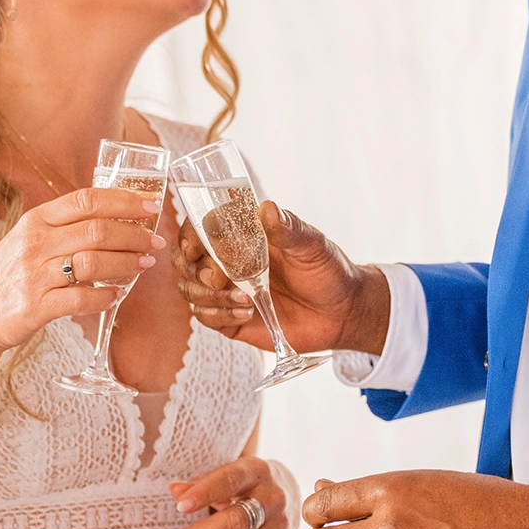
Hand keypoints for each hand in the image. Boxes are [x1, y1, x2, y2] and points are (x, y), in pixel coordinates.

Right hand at [0, 188, 166, 371]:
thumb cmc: (9, 277)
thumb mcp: (29, 241)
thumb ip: (64, 229)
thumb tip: (112, 219)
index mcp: (36, 220)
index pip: (86, 200)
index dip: (124, 200)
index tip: (151, 206)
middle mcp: (35, 243)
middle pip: (96, 230)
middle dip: (133, 234)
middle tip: (155, 241)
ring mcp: (35, 275)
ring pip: (92, 263)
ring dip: (126, 263)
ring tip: (144, 264)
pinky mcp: (36, 306)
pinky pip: (80, 300)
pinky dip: (105, 297)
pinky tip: (118, 295)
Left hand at [160, 457, 297, 528]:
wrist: (288, 493)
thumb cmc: (246, 483)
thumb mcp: (228, 472)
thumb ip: (202, 482)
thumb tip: (175, 490)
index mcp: (257, 471)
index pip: (230, 481)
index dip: (205, 493)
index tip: (179, 507)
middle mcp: (273, 500)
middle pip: (236, 522)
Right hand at [172, 201, 390, 354]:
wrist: (342, 313)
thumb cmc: (327, 272)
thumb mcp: (311, 245)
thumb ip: (288, 229)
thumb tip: (266, 209)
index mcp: (242, 237)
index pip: (200, 229)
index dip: (190, 236)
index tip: (194, 247)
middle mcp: (228, 262)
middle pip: (185, 261)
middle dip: (195, 270)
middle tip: (219, 278)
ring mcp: (227, 292)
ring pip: (191, 290)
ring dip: (209, 296)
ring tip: (245, 299)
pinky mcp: (231, 319)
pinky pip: (206, 317)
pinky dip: (219, 314)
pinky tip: (246, 312)